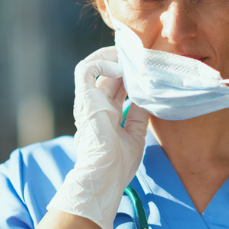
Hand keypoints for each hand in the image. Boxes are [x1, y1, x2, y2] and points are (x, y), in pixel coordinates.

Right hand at [46, 47, 149, 228]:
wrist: (105, 175)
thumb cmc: (119, 164)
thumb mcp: (135, 135)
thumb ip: (138, 115)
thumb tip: (145, 98)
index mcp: (105, 114)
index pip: (115, 85)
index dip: (128, 73)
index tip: (143, 65)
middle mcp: (94, 105)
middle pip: (107, 74)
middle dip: (122, 61)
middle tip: (140, 53)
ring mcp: (88, 102)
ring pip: (92, 66)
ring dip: (110, 56)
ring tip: (128, 55)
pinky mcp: (83, 99)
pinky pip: (85, 70)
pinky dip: (101, 63)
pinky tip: (120, 69)